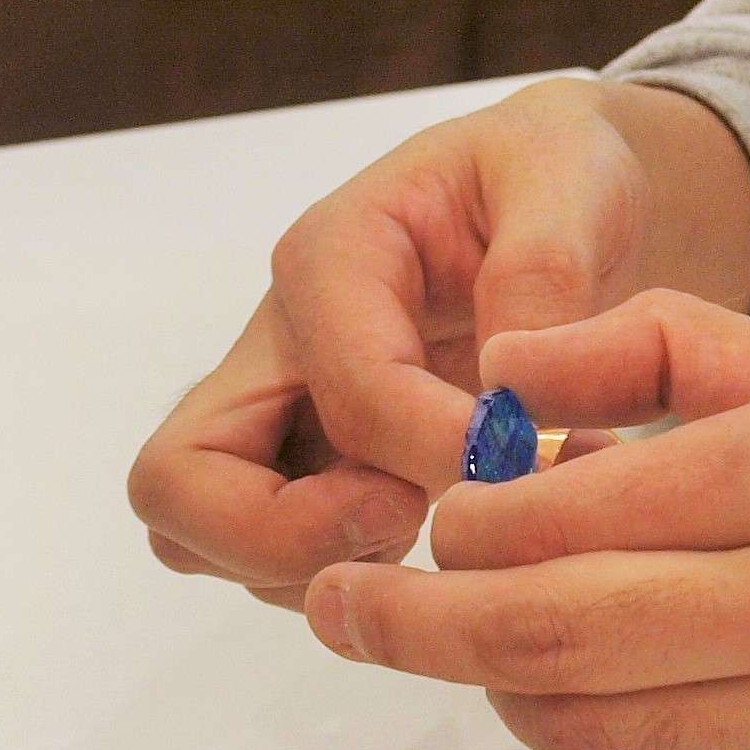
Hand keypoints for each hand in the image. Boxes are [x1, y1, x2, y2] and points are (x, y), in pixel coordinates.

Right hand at [127, 79, 678, 605]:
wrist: (559, 199)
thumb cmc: (551, 175)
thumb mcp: (570, 177)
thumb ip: (546, 271)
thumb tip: (510, 403)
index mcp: (330, 261)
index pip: (339, 392)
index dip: (426, 447)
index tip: (519, 460)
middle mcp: (278, 348)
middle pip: (179, 484)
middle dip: (288, 537)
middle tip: (418, 523)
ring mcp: (283, 418)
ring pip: (216, 542)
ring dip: (328, 563)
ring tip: (458, 524)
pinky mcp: (315, 471)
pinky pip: (287, 562)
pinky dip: (362, 574)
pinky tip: (468, 533)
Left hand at [300, 291, 749, 749]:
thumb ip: (664, 356)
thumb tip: (500, 378)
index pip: (558, 517)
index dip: (457, 526)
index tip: (415, 513)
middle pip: (545, 640)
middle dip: (409, 629)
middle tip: (333, 612)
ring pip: (605, 729)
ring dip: (516, 689)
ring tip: (493, 642)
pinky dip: (674, 712)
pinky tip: (719, 655)